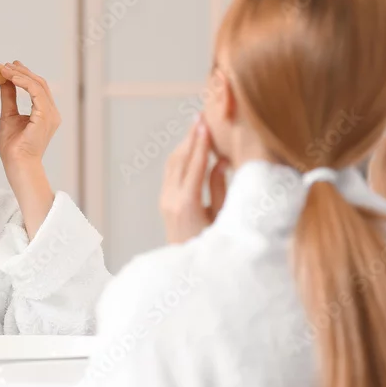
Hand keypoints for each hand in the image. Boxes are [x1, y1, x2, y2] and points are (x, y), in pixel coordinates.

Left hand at [0, 61, 60, 165]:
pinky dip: (23, 82)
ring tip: (4, 69)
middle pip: (39, 84)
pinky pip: (35, 92)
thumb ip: (9, 98)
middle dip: (22, 72)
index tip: (11, 66)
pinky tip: (11, 78)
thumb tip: (4, 82)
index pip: (38, 88)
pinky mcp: (45, 116)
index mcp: (45, 114)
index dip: (25, 75)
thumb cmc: (14, 147)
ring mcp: (50, 114)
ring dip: (20, 74)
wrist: (17, 163)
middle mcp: (52, 113)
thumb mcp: (8, 115)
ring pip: (38, 85)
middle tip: (6, 65)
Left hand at [160, 117, 229, 243]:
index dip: (201, 143)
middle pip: (180, 159)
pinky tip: (190, 147)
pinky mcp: (164, 201)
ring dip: (184, 144)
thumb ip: (220, 187)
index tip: (206, 123)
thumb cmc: (213, 245)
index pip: (195, 165)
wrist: (189, 271)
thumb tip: (220, 161)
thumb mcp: (221, 217)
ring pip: (172, 163)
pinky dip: (181, 156)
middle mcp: (171, 199)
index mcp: (187, 203)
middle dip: (191, 137)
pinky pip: (171, 172)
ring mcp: (165, 199)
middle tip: (200, 116)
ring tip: (196, 126)